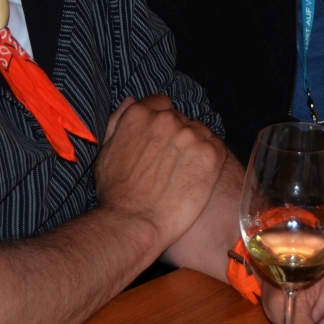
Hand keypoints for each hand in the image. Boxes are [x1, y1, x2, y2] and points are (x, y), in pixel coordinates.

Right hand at [93, 95, 226, 255]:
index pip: (161, 103)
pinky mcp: (210, 154)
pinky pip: (217, 147)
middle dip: (178, 136)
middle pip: (181, 119)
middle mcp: (167, 119)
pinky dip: (211, 160)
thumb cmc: (116, 193)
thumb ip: (118, 122)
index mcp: (140, 114)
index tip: (162, 139)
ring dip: (195, 146)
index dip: (162, 122)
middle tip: (172, 162)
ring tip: (184, 173)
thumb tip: (131, 101)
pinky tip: (199, 177)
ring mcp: (190, 135)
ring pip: (200, 132)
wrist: (133, 223)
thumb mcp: (106, 151)